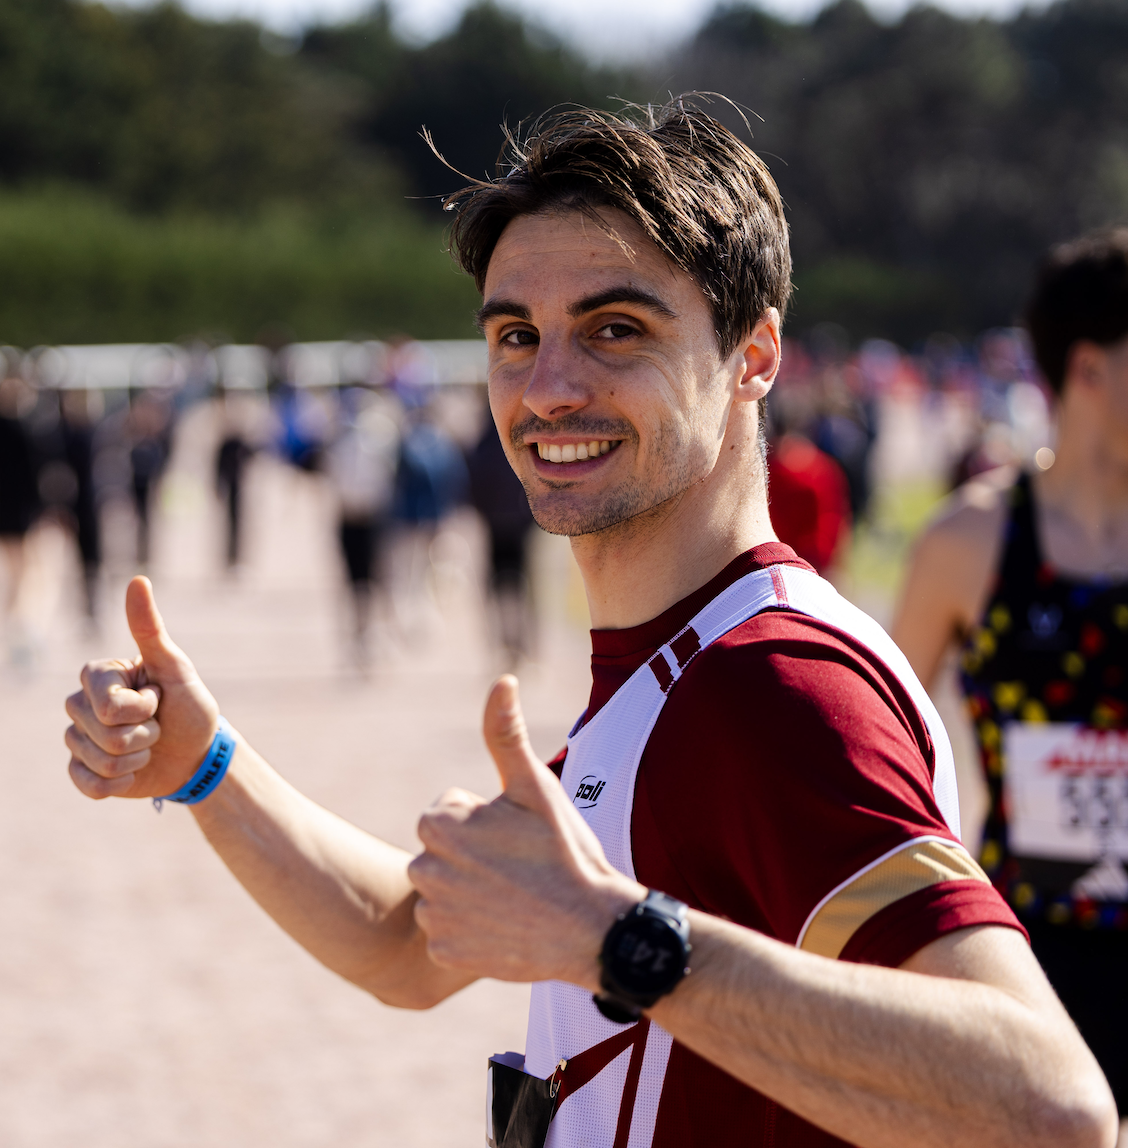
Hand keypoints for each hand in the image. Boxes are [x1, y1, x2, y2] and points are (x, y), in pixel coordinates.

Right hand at [65, 576, 219, 800]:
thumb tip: (138, 580)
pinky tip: (134, 771)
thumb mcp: (176, 668)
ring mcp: (78, 738)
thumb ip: (150, 629)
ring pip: (100, 760)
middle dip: (145, 734)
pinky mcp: (81, 770)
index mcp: (98, 675)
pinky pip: (90, 785)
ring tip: (149, 746)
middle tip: (157, 724)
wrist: (197, 753)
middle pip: (105, 734)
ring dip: (138, 759)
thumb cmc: (189, 706)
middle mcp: (80, 704)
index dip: (143, 709)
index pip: (108, 704)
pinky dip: (121, 783)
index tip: (158, 698)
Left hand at [408, 675, 643, 987]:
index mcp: (441, 827)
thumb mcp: (536, 787)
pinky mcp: (446, 953)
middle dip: (470, 855)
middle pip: (440, 853)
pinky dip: (470, 931)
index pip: (445, 813)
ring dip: (468, 892)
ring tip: (514, 896)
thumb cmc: (566, 851)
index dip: (482, 820)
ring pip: (442, 892)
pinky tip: (505, 926)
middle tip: (518, 867)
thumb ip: (506, 735)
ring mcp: (435, 918)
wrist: (594, 929)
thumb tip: (501, 681)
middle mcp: (425, 873)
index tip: (514, 834)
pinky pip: (447, 932)